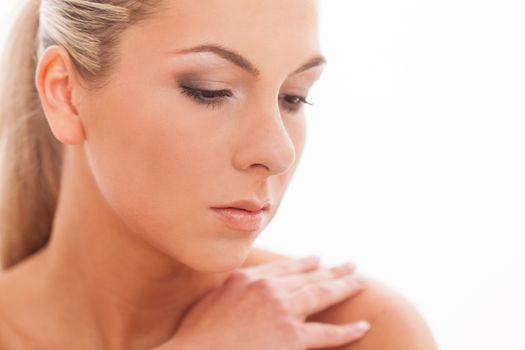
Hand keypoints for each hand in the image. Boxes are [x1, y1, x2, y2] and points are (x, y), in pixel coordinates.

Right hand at [155, 256, 369, 349]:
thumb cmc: (196, 338)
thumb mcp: (210, 302)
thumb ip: (231, 290)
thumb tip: (239, 289)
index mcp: (246, 278)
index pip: (283, 268)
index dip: (304, 264)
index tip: (317, 259)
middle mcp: (266, 288)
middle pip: (308, 276)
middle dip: (331, 269)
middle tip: (350, 264)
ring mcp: (281, 310)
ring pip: (321, 294)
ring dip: (344, 286)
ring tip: (360, 281)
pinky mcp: (291, 337)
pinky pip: (326, 333)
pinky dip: (346, 331)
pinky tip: (362, 326)